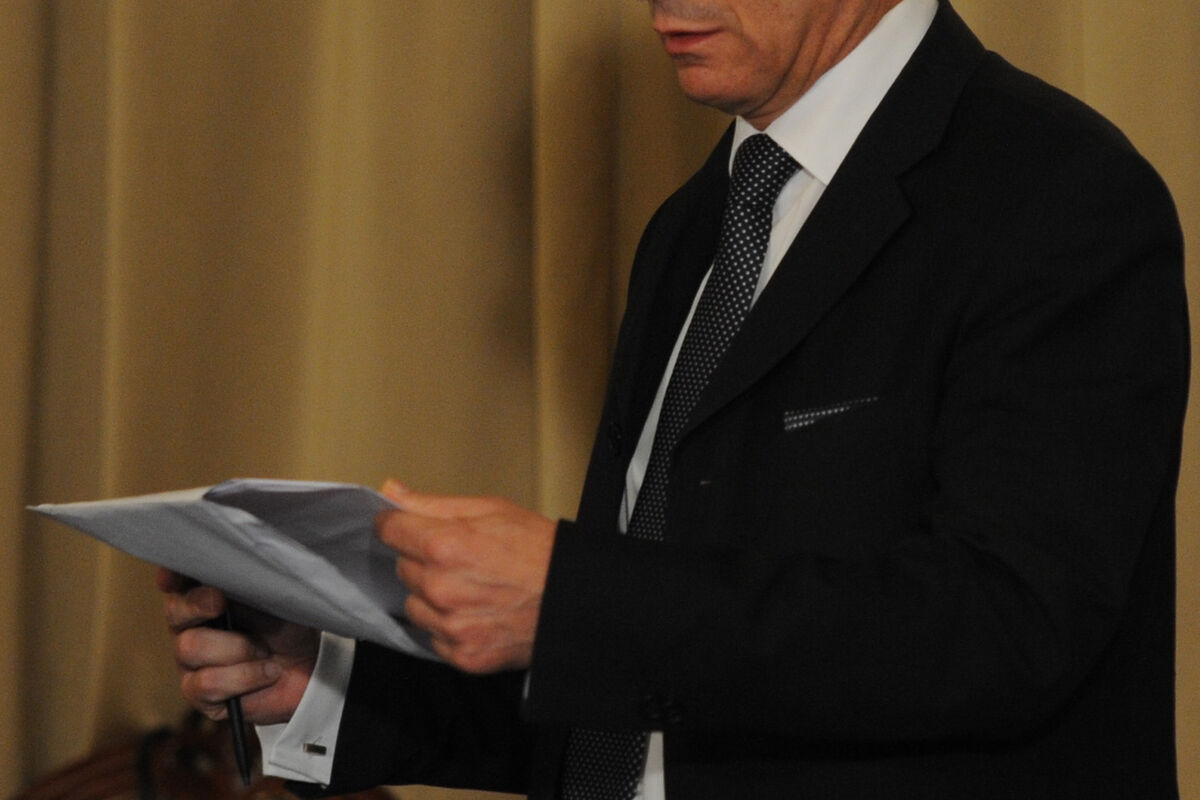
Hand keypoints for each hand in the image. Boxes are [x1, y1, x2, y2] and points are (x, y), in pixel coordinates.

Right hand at [157, 568, 318, 724]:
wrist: (309, 670)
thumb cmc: (287, 628)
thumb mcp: (274, 599)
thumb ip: (248, 584)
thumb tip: (232, 570)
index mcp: (206, 594)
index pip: (179, 579)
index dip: (172, 574)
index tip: (173, 576)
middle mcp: (191, 625)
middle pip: (175, 612)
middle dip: (197, 605)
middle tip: (220, 603)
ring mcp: (190, 661)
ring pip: (191, 647)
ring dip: (238, 648)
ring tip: (265, 652)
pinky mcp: (198, 693)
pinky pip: (208, 683)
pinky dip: (245, 676)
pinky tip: (267, 672)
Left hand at [376, 480, 554, 673]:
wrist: (575, 597)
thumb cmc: (540, 550)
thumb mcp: (491, 509)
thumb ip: (433, 503)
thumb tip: (391, 491)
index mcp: (444, 546)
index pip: (388, 530)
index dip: (400, 525)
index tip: (410, 527)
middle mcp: (441, 588)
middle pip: (402, 568)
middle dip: (423, 560)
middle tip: (461, 558)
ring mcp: (451, 626)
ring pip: (414, 605)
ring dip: (432, 596)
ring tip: (471, 588)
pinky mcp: (462, 654)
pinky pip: (433, 638)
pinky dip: (449, 627)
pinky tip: (477, 612)